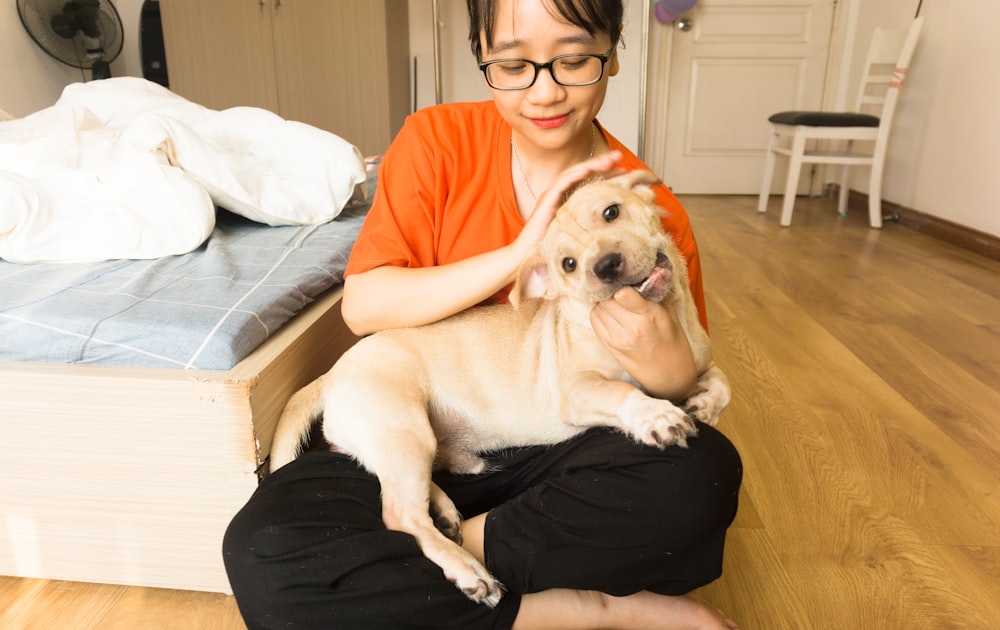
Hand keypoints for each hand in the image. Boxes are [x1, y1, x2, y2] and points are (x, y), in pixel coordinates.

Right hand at [509, 150, 623, 261]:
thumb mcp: (576, 235)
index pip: (588, 181)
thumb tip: (613, 228)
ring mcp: (552, 196)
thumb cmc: (549, 249)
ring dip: (592, 164)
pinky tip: (587, 169)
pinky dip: (574, 174)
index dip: (605, 174)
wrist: (526, 257)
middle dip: (602, 163)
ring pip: (574, 173)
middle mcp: (559, 195)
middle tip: (619, 156)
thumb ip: (590, 227)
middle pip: (583, 173)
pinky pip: (561, 182)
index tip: (622, 170)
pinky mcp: (546, 201)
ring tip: (608, 159)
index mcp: (567, 201)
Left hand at [591, 287, 697, 401]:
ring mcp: (618, 338)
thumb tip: (649, 271)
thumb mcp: (671, 316)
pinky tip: (611, 314)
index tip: (625, 282)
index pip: (622, 294)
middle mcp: (632, 328)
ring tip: (617, 303)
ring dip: (605, 301)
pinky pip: (594, 320)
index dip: (621, 284)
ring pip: (598, 307)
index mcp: (650, 316)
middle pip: (607, 298)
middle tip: (620, 290)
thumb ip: (656, 294)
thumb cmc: (673, 343)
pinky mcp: (609, 346)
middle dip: (612, 291)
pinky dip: (599, 312)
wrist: (670, 377)